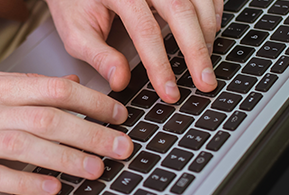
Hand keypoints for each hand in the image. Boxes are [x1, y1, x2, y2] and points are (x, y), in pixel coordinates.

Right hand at [0, 70, 132, 194]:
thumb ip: (23, 88)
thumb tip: (68, 86)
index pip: (53, 88)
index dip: (92, 102)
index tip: (118, 113)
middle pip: (48, 119)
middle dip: (92, 133)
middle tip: (121, 145)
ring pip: (28, 146)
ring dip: (68, 159)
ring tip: (96, 169)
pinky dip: (29, 184)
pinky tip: (52, 189)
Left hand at [46, 0, 222, 102]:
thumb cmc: (76, 1)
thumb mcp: (75, 30)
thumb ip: (98, 55)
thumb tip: (120, 81)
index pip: (145, 31)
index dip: (160, 65)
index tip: (169, 92)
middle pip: (180, 10)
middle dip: (196, 50)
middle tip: (205, 82)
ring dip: (207, 30)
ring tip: (205, 61)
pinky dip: (212, 11)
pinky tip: (209, 31)